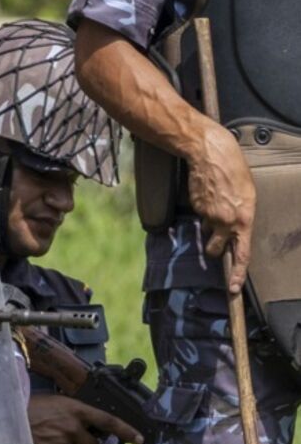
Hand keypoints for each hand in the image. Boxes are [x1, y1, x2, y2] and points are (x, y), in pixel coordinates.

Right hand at [28, 394, 142, 443]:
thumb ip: (73, 412)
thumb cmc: (26, 410)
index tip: (140, 439)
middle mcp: (73, 426)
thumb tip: (87, 426)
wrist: (6, 421)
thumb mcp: (53, 403)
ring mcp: (63, 442)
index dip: (125, 431)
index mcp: (75, 409)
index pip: (107, 420)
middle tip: (70, 440)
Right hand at [187, 122, 255, 292]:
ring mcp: (210, 216)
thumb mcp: (247, 196)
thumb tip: (231, 232)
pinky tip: (208, 195)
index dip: (238, 273)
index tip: (233, 288)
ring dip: (209, 227)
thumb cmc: (233, 170)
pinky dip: (203, 211)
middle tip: (214, 236)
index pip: (242, 253)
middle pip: (217, 250)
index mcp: (245, 218)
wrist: (211, 155)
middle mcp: (228, 221)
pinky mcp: (197, 210)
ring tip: (214, 206)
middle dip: (214, 247)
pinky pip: (201, 218)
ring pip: (208, 233)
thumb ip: (241, 217)